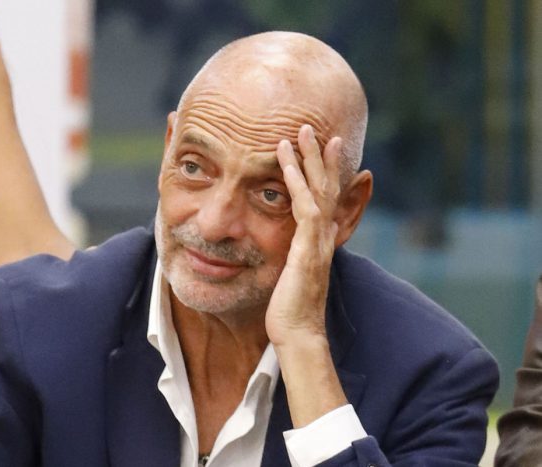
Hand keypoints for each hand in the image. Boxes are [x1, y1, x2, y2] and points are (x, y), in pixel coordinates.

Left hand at [265, 124, 347, 427]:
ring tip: (302, 132)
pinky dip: (296, 181)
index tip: (322, 147)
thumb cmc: (290, 309)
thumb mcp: (291, 274)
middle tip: (314, 128)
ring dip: (310, 159)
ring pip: (319, 190)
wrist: (297, 335)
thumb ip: (292, 254)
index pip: (326, 198)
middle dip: (321, 156)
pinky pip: (305, 207)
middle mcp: (325, 236)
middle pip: (328, 187)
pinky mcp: (308, 249)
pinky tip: (287, 161)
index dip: (325, 171)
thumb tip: (285, 244)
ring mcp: (319, 241)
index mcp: (320, 240)